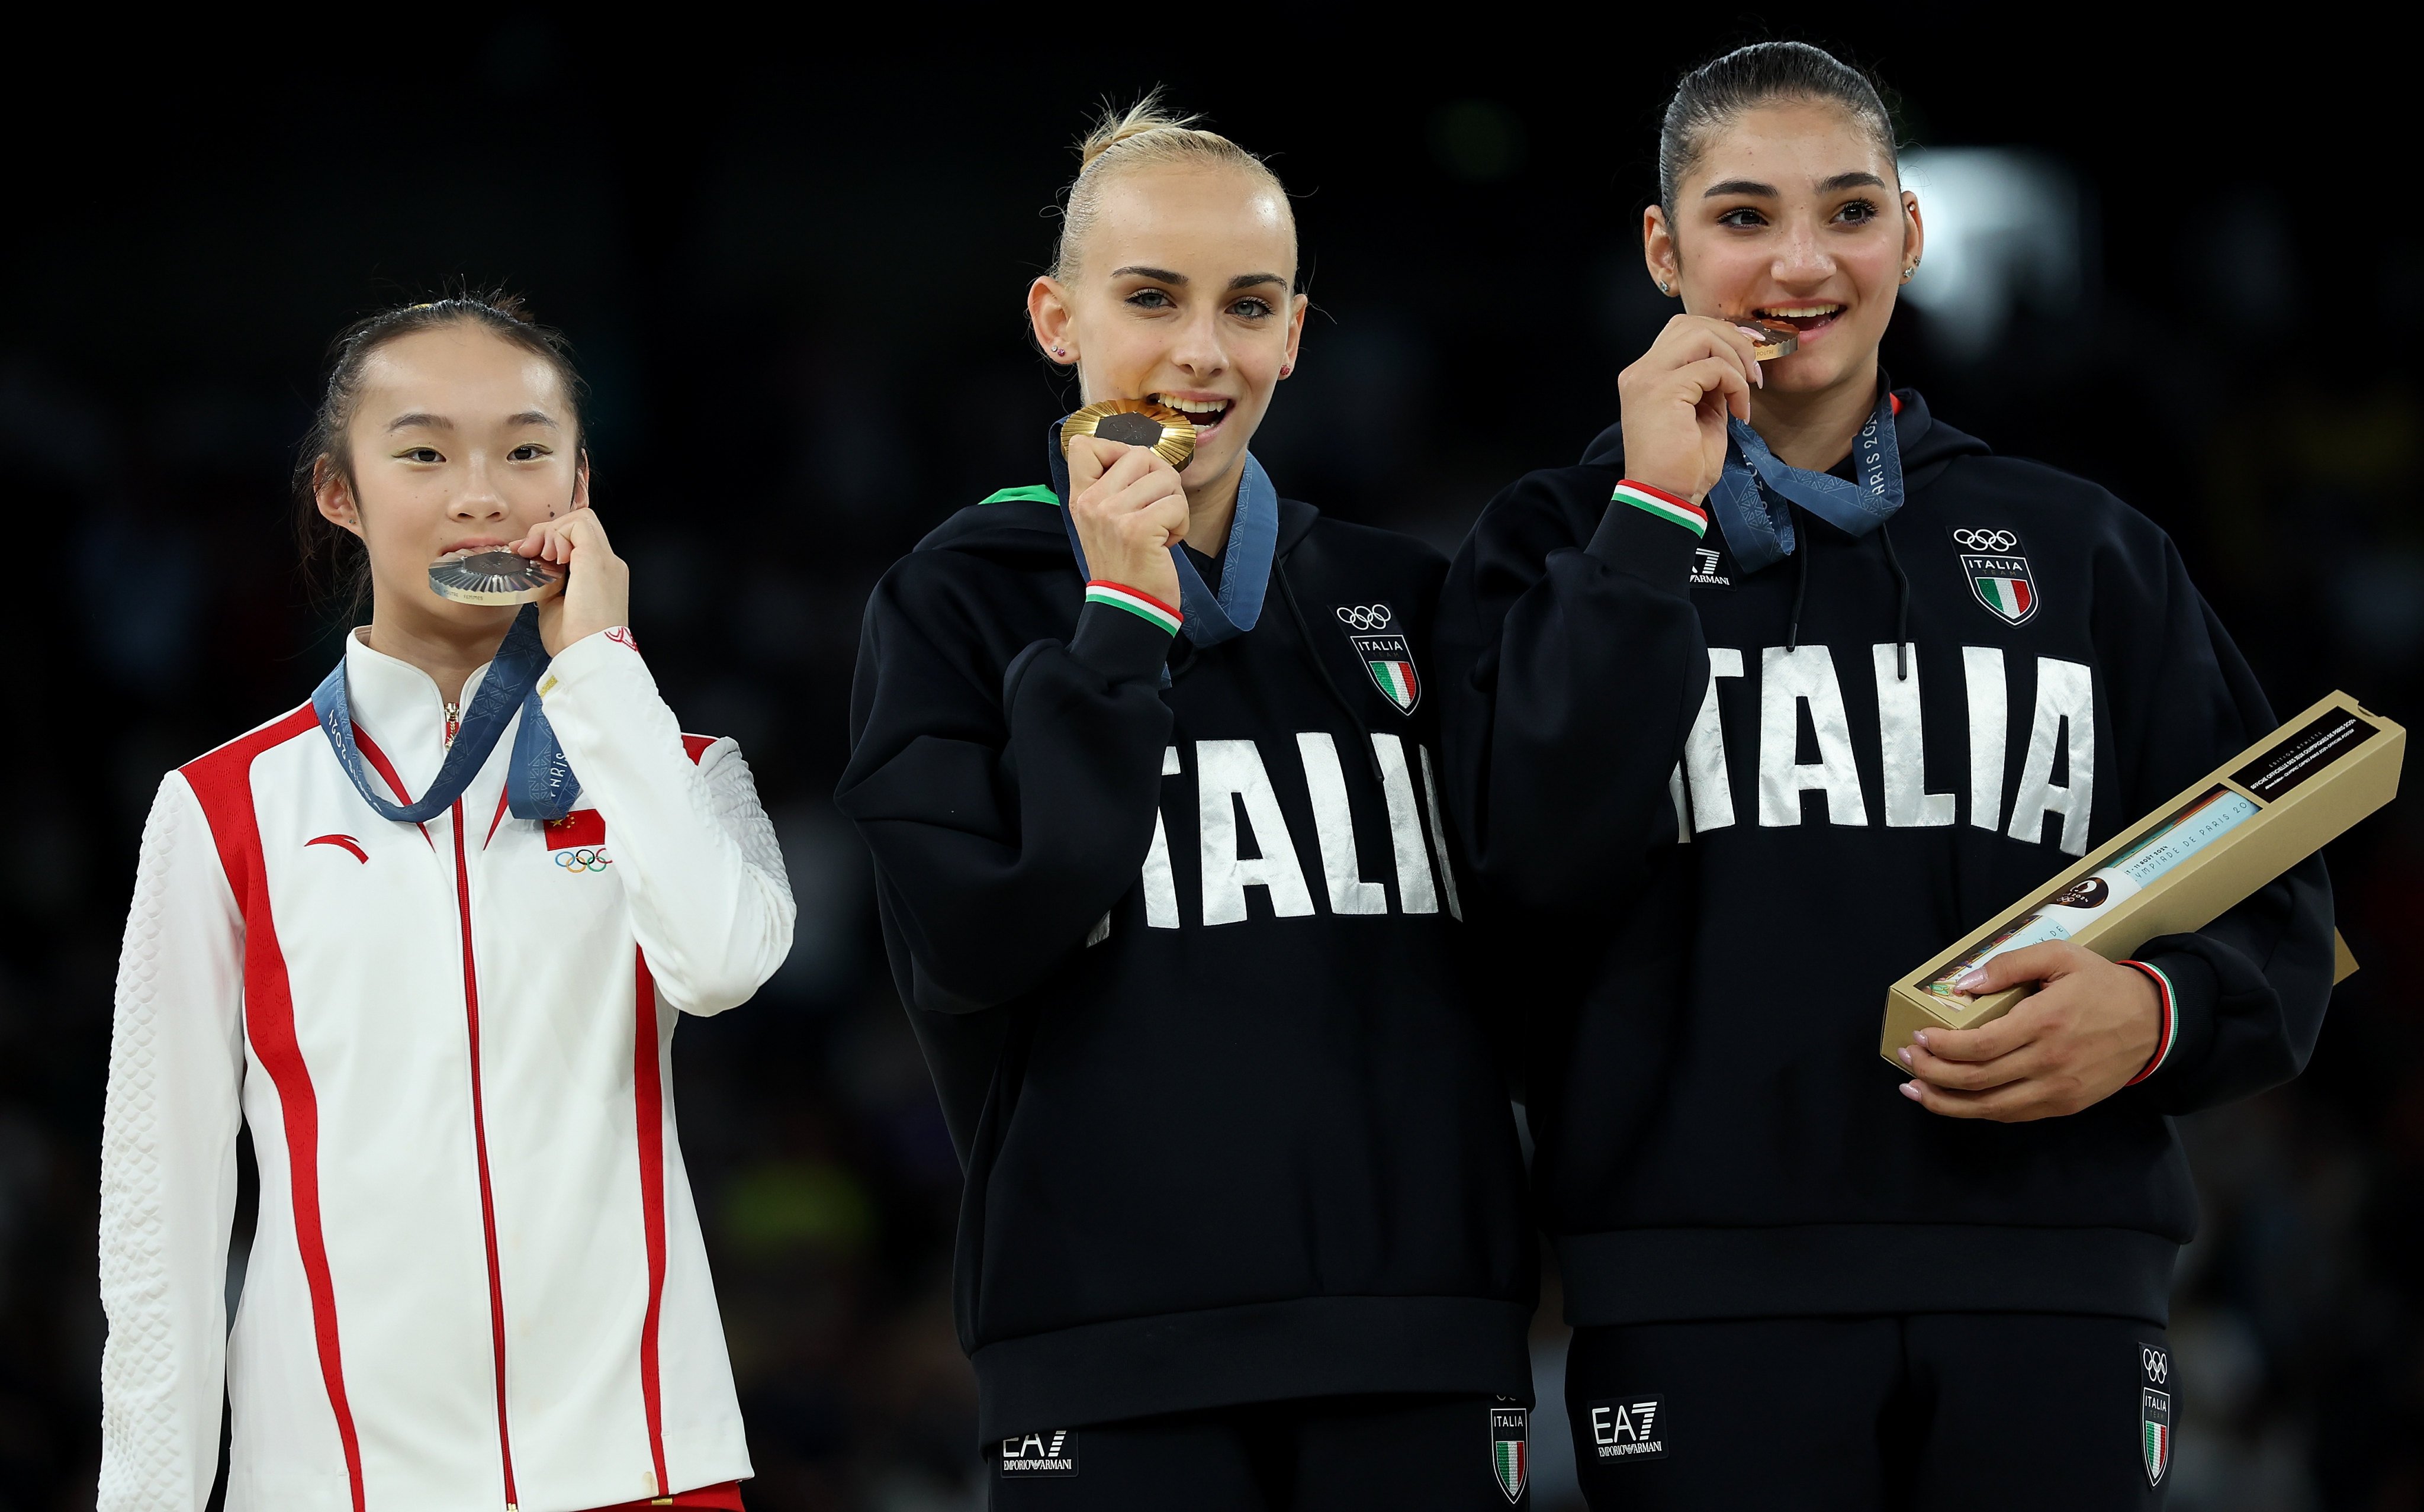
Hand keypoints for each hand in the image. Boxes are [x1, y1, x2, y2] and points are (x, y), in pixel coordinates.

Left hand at [514, 503, 630, 655]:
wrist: (589, 654)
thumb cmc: (574, 641)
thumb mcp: (554, 607)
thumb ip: (548, 586)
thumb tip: (534, 575)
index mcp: (602, 577)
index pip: (581, 540)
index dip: (553, 539)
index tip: (529, 555)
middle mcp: (609, 564)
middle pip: (582, 523)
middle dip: (550, 530)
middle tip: (529, 550)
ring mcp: (606, 560)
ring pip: (581, 519)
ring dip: (553, 531)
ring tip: (539, 554)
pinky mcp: (596, 558)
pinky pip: (578, 526)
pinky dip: (558, 534)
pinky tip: (548, 555)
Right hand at [1065, 435, 1187, 608]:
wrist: (1127, 607)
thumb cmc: (1125, 563)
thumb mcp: (1103, 521)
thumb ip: (1113, 487)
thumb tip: (1144, 456)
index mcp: (1080, 497)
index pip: (1084, 445)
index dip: (1117, 450)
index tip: (1131, 478)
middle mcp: (1091, 502)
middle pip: (1139, 454)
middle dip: (1160, 479)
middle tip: (1156, 509)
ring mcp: (1112, 515)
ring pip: (1164, 477)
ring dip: (1173, 504)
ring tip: (1159, 529)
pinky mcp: (1138, 529)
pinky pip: (1176, 504)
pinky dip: (1181, 524)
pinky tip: (1166, 543)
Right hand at [1614, 315, 1767, 501]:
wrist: (1665, 497)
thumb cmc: (1682, 466)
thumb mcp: (1700, 412)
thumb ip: (1709, 382)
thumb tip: (1735, 363)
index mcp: (1645, 376)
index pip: (1682, 331)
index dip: (1720, 335)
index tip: (1747, 360)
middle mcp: (1641, 372)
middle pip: (1691, 324)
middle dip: (1732, 340)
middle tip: (1753, 372)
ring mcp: (1649, 379)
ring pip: (1702, 336)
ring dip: (1735, 359)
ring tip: (1747, 389)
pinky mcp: (1665, 391)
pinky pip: (1714, 368)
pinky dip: (1736, 385)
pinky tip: (1739, 412)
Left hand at [1896, 942, 2162, 1121]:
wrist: (2155, 1022)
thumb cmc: (2102, 985)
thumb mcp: (2060, 956)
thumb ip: (2010, 964)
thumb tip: (1963, 985)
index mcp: (2045, 1022)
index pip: (1979, 1046)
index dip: (1942, 1048)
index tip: (1917, 1038)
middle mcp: (2050, 1062)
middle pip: (1977, 1080)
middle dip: (1932, 1073)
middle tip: (1906, 1060)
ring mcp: (2058, 1089)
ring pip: (1990, 1107)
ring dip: (1946, 1102)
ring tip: (1915, 1089)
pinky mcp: (2065, 1106)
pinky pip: (2013, 1115)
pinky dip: (1977, 1111)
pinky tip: (1954, 1101)